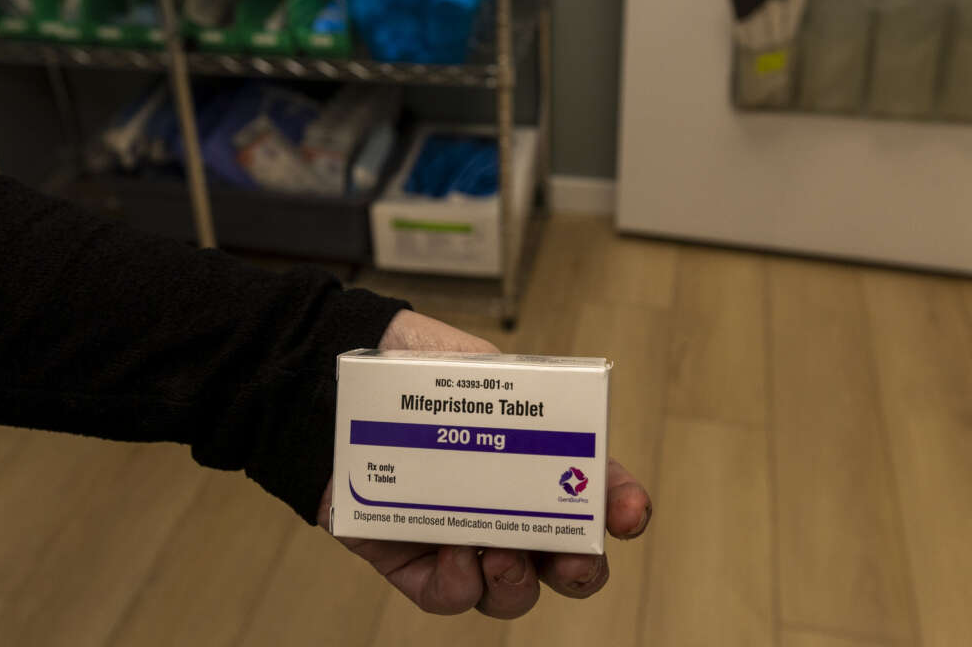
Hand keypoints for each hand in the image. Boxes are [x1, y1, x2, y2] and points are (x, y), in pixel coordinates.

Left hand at [318, 310, 651, 618]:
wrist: (341, 378)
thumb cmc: (423, 375)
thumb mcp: (488, 374)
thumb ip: (533, 403)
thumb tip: (583, 435)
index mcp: (537, 468)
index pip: (595, 499)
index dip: (622, 509)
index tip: (630, 513)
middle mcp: (508, 513)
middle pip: (565, 567)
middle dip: (581, 572)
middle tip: (575, 558)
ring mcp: (462, 541)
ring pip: (510, 593)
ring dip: (518, 582)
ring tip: (501, 552)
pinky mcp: (409, 560)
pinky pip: (447, 596)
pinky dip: (459, 585)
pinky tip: (456, 556)